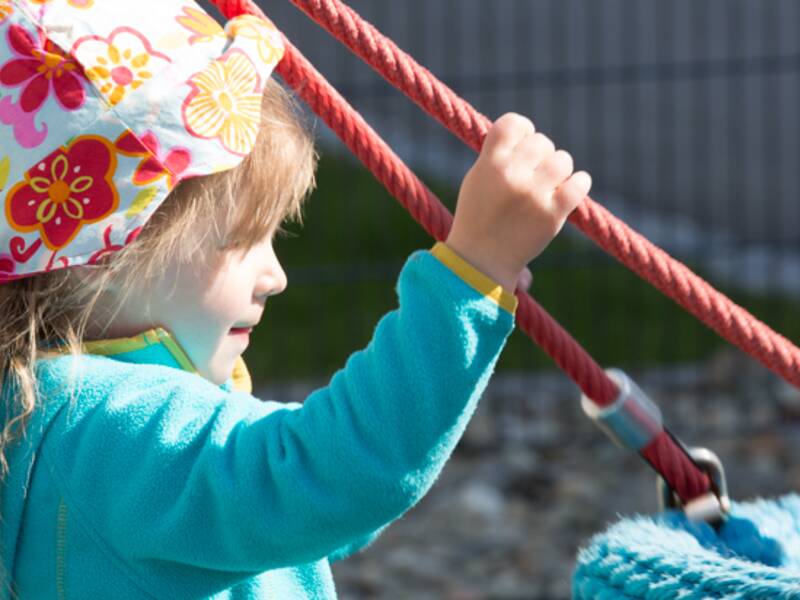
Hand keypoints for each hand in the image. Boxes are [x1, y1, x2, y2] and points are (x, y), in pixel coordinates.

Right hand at [445, 113, 590, 291]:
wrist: (482, 259)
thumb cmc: (479, 217)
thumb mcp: (477, 179)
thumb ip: (498, 155)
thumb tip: (527, 135)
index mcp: (489, 163)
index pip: (514, 123)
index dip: (524, 130)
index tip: (524, 143)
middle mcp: (511, 175)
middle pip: (542, 142)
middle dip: (542, 155)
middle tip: (535, 174)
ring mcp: (533, 194)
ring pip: (562, 160)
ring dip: (559, 170)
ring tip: (550, 185)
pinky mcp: (552, 213)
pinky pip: (579, 184)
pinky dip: (579, 184)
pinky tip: (571, 189)